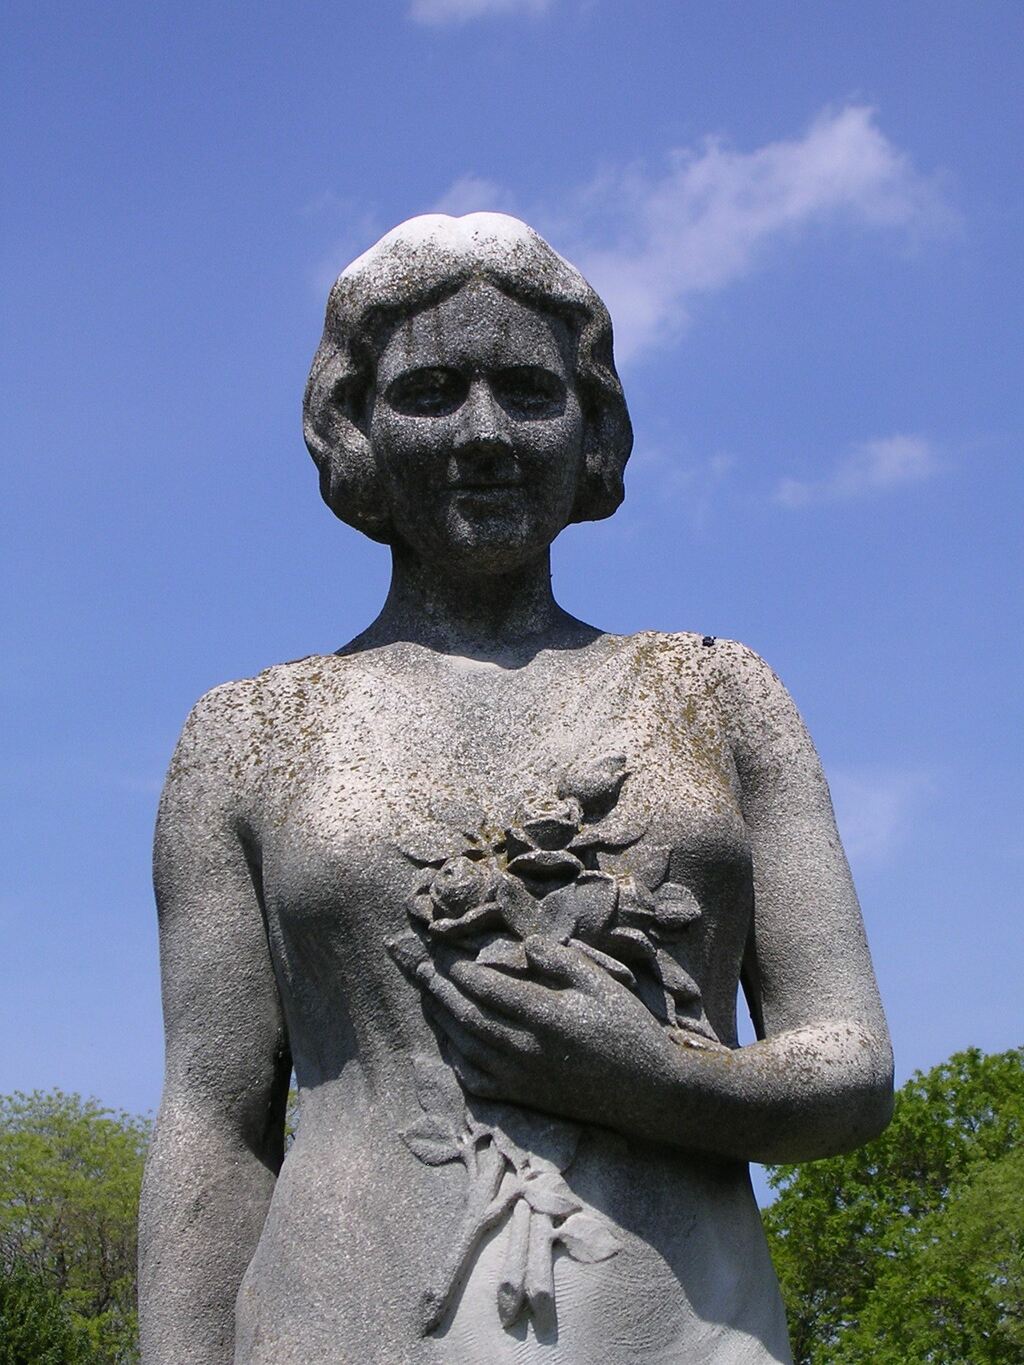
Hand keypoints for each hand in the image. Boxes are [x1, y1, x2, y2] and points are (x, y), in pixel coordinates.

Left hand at [413, 935, 688, 1133]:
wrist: (648, 1092)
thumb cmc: (628, 1030)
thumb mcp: (602, 983)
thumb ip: (561, 961)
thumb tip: (526, 945)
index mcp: (544, 1015)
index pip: (487, 988)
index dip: (460, 970)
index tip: (443, 953)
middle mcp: (524, 1048)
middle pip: (466, 1014)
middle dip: (435, 987)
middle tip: (413, 965)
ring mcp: (521, 1076)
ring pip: (465, 1045)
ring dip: (441, 1018)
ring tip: (425, 995)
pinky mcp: (524, 1097)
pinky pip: (477, 1080)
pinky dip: (457, 1059)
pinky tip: (451, 1043)